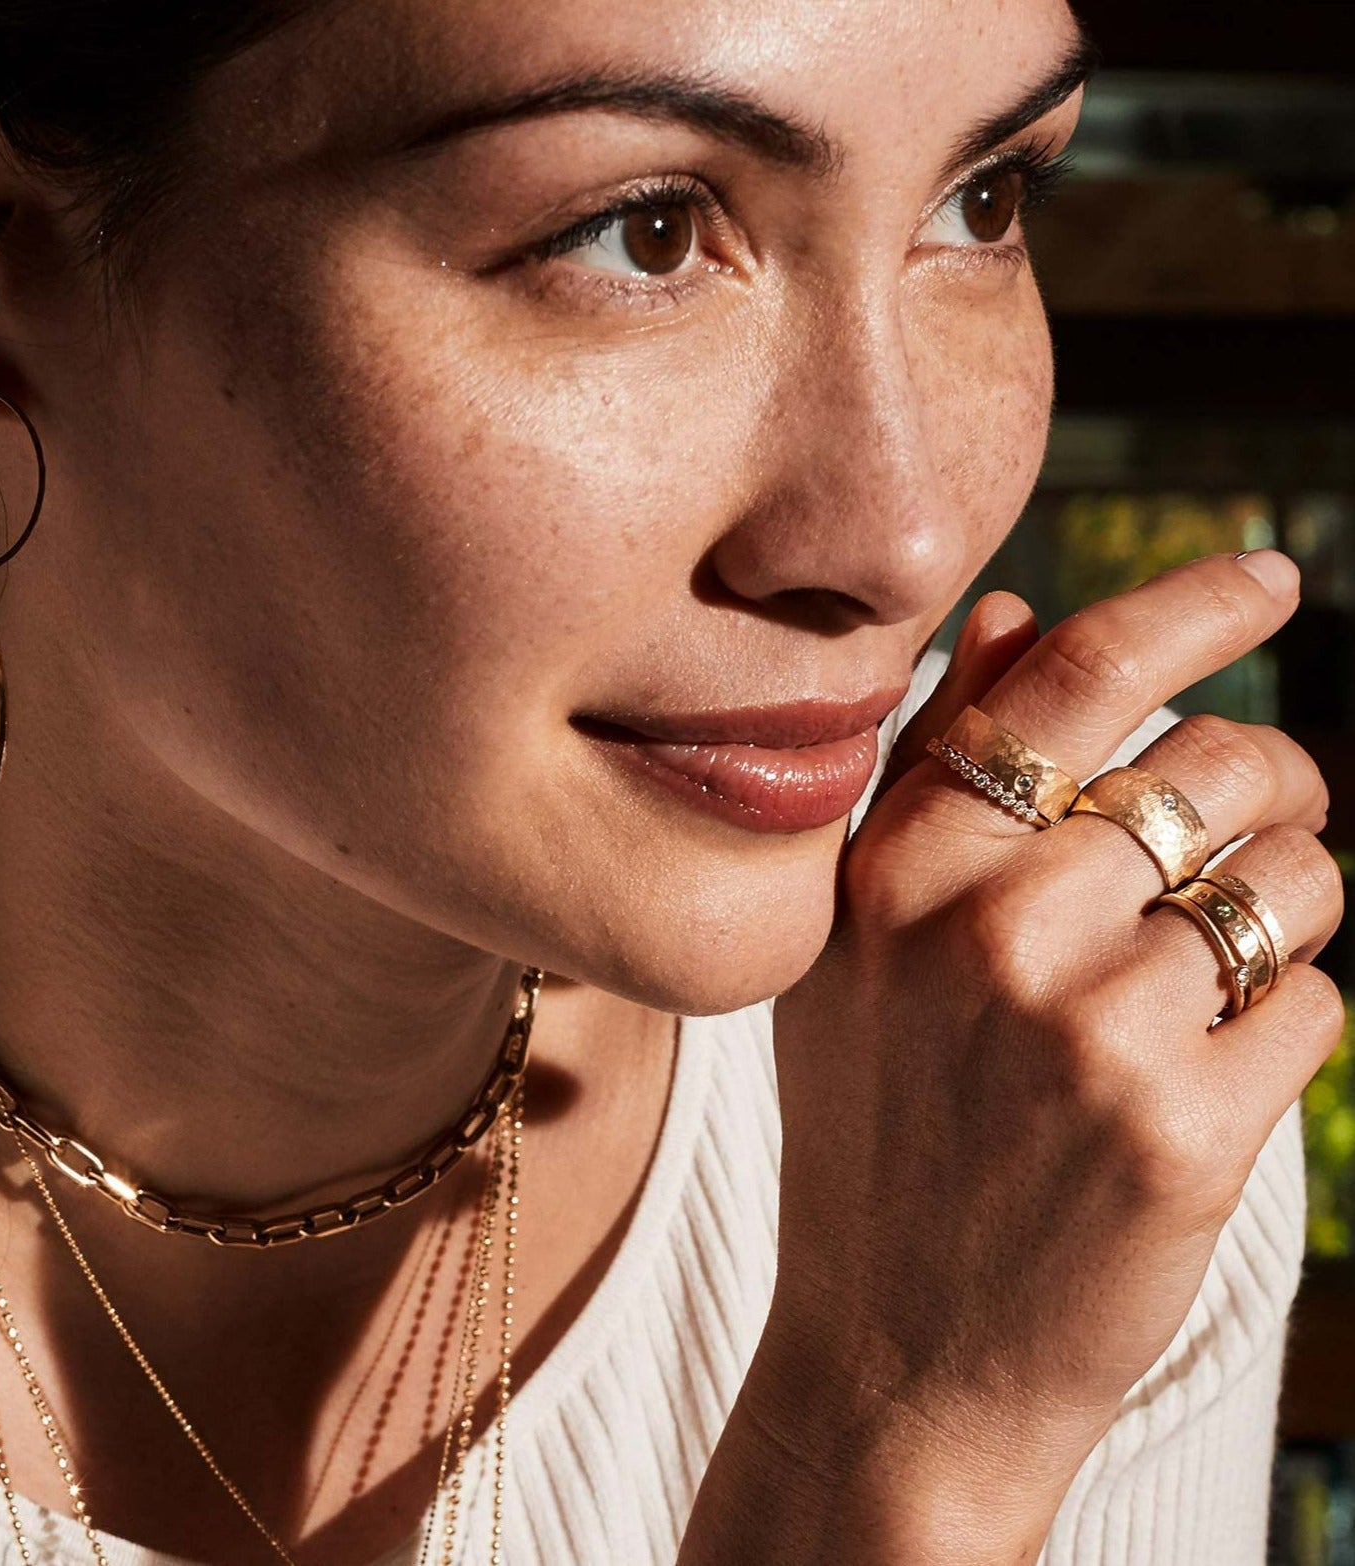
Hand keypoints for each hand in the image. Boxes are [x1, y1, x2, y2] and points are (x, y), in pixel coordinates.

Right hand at [758, 552, 1344, 1558]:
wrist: (899, 1357)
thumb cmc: (881, 1132)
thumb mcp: (859, 949)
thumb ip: (927, 777)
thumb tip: (1009, 617)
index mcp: (896, 872)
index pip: (1068, 683)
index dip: (1187, 606)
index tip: (1267, 577)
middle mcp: (985, 928)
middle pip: (1214, 764)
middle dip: (1266, 784)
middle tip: (1247, 834)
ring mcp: (1084, 1028)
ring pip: (1291, 879)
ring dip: (1282, 910)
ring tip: (1204, 975)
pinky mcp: (1183, 1129)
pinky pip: (1315, 1001)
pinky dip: (1285, 1023)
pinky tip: (1200, 1076)